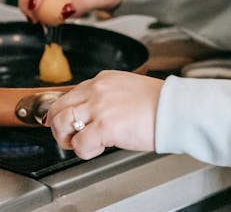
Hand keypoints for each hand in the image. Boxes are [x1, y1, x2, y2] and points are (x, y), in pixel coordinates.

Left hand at [44, 70, 162, 158]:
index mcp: (102, 80)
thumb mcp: (127, 89)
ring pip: (60, 122)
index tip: (69, 125)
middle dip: (59, 126)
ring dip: (67, 138)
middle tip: (71, 137)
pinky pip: (79, 144)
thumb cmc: (157, 103)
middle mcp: (96, 90)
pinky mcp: (103, 126)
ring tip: (82, 143)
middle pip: (57, 107)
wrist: (173, 108)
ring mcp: (98, 107)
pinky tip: (100, 148)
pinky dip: (85, 151)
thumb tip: (95, 114)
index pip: (70, 94)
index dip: (67, 113)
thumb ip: (107, 97)